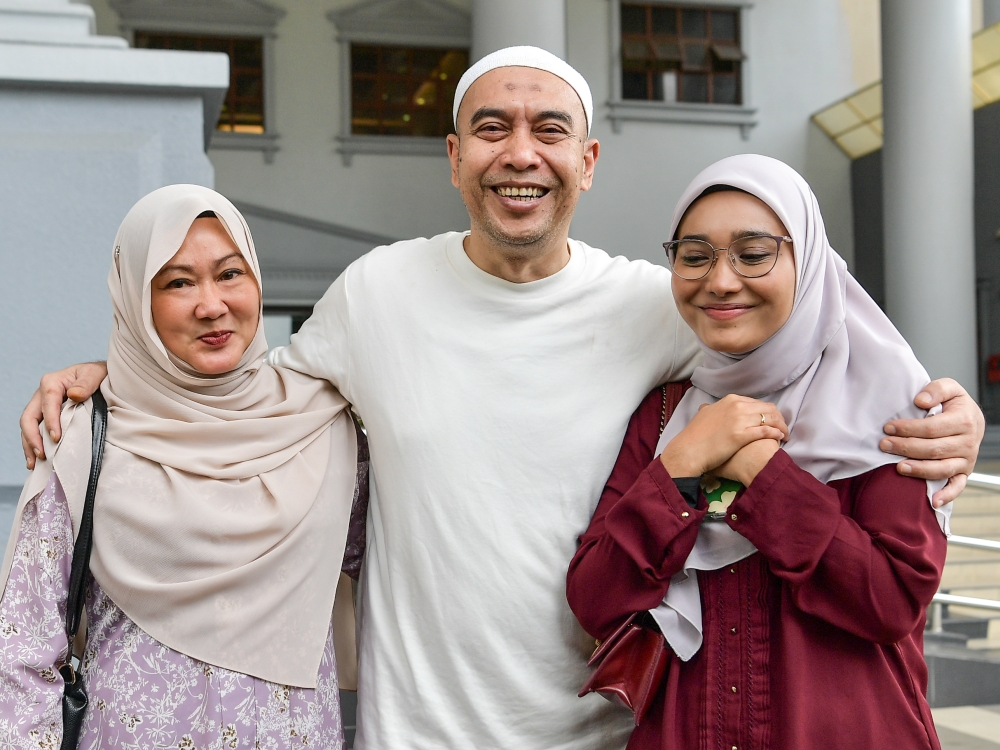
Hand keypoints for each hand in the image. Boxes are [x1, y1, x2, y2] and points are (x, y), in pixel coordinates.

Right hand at [20, 362, 106, 468]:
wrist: (97, 377)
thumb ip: (86, 383)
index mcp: (52, 382)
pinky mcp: (44, 416)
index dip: (50, 421)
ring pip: (28, 427)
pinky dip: (33, 445)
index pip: (48, 404)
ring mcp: (41, 406)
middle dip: (33, 438)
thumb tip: (74, 394)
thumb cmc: (96, 375)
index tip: (56, 438)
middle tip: (42, 454)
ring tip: (34, 463)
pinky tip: (35, 460)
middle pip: (29, 417)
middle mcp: (42, 394)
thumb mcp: (94, 374)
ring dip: (29, 445)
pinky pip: (34, 431)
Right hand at [660, 394, 787, 477]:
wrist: (688, 450)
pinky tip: (780, 438)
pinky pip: (765, 431)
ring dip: (781, 426)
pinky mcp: (741, 435)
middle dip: (779, 418)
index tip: (772, 420)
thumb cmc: (694, 435)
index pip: (757, 402)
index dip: (768, 411)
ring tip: (785, 435)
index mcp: (730, 400)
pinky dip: (776, 433)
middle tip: (783, 428)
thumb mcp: (703, 415)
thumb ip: (710, 409)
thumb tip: (707, 407)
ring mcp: (739, 420)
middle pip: (767, 408)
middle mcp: (736, 406)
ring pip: (769, 419)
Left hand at [880, 377, 984, 506]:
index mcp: (965, 420)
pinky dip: (947, 495)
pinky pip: (957, 487)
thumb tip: (920, 401)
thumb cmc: (953, 404)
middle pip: (933, 449)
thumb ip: (936, 390)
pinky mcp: (964, 473)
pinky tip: (933, 502)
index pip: (932, 428)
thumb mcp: (949, 387)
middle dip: (906, 447)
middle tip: (883, 444)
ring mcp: (967, 460)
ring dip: (918, 469)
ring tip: (897, 467)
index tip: (888, 427)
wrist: (971, 418)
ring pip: (941, 468)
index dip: (909, 428)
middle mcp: (968, 442)